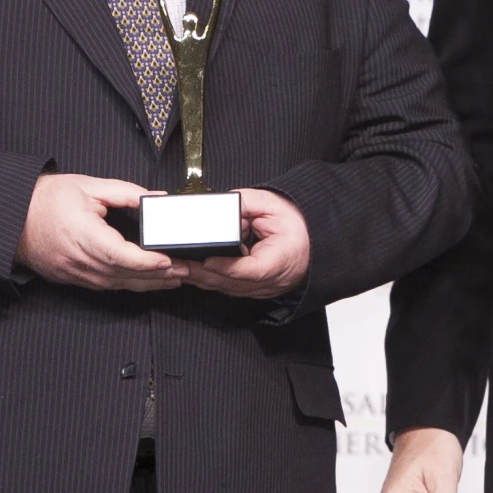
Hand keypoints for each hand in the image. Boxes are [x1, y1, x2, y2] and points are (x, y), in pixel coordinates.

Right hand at [15, 175, 183, 292]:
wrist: (12, 217)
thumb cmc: (46, 199)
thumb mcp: (89, 186)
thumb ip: (126, 193)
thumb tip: (157, 200)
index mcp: (82, 235)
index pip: (120, 255)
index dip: (146, 262)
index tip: (169, 261)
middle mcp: (79, 260)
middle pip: (124, 275)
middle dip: (158, 276)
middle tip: (187, 271)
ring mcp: (75, 273)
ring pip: (117, 285)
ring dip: (148, 284)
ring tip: (175, 279)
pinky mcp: (73, 279)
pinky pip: (106, 286)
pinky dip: (129, 285)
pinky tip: (147, 281)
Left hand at [180, 188, 309, 299]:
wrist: (316, 240)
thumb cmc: (299, 224)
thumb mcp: (273, 204)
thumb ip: (245, 203)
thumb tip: (220, 206)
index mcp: (280, 260)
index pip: (249, 269)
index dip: (225, 267)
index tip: (204, 261)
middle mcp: (271, 281)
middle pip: (231, 284)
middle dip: (200, 274)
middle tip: (175, 265)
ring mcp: (264, 289)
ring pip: (227, 289)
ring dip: (201, 280)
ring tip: (177, 268)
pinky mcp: (256, 289)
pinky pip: (229, 288)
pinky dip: (211, 280)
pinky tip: (192, 273)